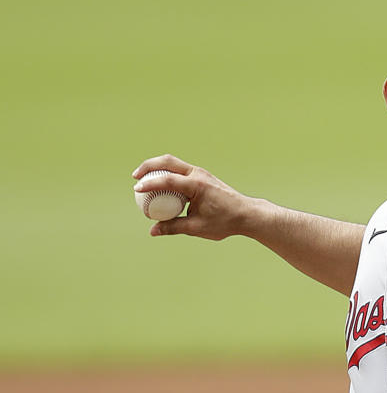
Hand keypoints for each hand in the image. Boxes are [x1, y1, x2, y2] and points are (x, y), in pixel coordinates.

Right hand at [132, 154, 257, 239]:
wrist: (246, 214)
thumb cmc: (225, 221)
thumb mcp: (197, 227)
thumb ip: (174, 227)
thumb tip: (153, 231)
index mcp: (198, 186)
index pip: (169, 180)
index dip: (150, 183)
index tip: (136, 189)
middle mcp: (198, 174)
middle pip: (168, 161)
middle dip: (148, 166)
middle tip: (135, 177)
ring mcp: (200, 173)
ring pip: (173, 162)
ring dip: (156, 167)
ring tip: (142, 178)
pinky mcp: (201, 176)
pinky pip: (180, 169)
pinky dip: (166, 172)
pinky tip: (159, 183)